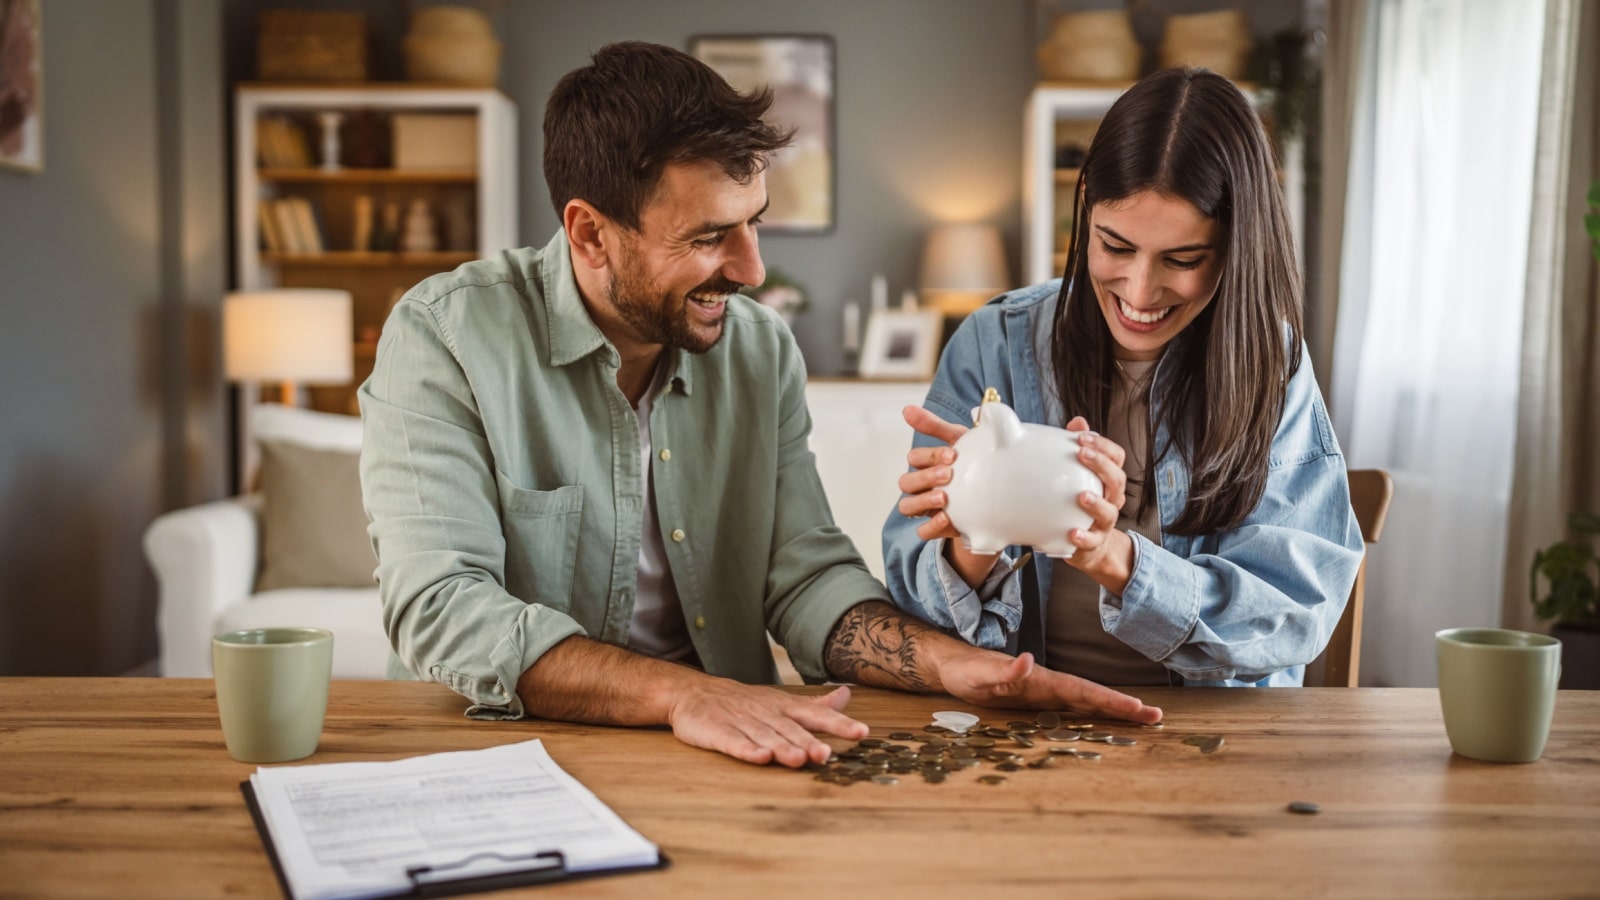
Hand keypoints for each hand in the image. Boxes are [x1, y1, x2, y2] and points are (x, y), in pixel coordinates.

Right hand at [666, 682, 868, 767]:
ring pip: (765, 736)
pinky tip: (759, 758)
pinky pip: (733, 742)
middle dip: (808, 741)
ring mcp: (741, 722)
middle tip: (826, 754)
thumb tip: (847, 695)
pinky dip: (746, 750)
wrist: (694, 693)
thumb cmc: (745, 703)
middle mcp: (766, 714)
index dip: (838, 724)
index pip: (815, 714)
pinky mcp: (717, 732)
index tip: (861, 732)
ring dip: (782, 747)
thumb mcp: (782, 701)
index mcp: (783, 707)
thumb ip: (815, 705)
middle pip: (790, 729)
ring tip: (799, 759)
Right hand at [896, 406, 995, 585]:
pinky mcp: (937, 528)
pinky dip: (931, 526)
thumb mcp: (960, 441)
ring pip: (907, 506)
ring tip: (944, 497)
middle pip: (907, 482)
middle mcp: (922, 485)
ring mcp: (927, 507)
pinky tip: (947, 519)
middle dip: (926, 477)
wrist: (998, 496)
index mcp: (927, 463)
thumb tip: (906, 408)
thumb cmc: (973, 462)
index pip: (915, 457)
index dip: (930, 456)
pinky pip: (923, 531)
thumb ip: (936, 426)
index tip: (953, 455)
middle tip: (948, 474)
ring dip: (923, 500)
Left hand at [937, 645, 1163, 724]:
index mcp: (1041, 680)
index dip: (1109, 700)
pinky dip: (1090, 713)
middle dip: (1122, 707)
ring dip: (1112, 710)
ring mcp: (1044, 692)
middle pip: (1091, 696)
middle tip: (1156, 717)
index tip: (1137, 707)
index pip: (1082, 690)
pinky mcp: (1037, 700)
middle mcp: (1048, 684)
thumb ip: (1004, 670)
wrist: (953, 665)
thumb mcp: (980, 673)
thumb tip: (1027, 659)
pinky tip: (1103, 722)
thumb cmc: (965, 670)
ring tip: (1141, 719)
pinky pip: (1070, 708)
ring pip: (1084, 702)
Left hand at [1063, 416, 1134, 588]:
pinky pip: (1091, 541)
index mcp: (1109, 481)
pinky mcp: (1092, 543)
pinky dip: (1084, 537)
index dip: (1103, 445)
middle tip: (1082, 454)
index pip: (1117, 458)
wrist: (1089, 546)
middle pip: (1117, 480)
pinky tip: (1072, 532)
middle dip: (1101, 465)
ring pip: (1109, 512)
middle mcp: (1112, 500)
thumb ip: (1079, 450)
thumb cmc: (1082, 506)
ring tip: (1082, 496)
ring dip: (1097, 502)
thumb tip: (1077, 421)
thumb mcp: (1080, 476)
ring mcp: (1104, 523)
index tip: (1082, 437)